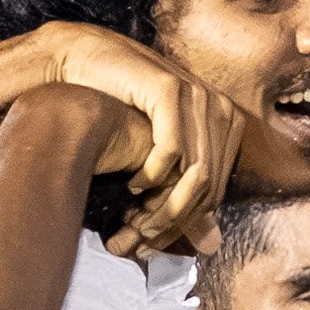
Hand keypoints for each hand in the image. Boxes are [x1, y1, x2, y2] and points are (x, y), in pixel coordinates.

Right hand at [35, 25, 239, 256]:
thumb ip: (185, 192)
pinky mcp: (169, 89)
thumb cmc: (119, 109)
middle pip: (211, 183)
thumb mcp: (158, 153)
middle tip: (144, 236)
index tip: (158, 237)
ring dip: (164, 204)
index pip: (219, 186)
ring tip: (137, 219)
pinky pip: (172, 148)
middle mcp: (218, 105)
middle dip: (178, 218)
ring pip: (195, 171)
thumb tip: (211, 245)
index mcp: (225, 119)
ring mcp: (196, 94)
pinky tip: (132, 184)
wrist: (84, 63)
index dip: (191, 219)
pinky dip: (152, 174)